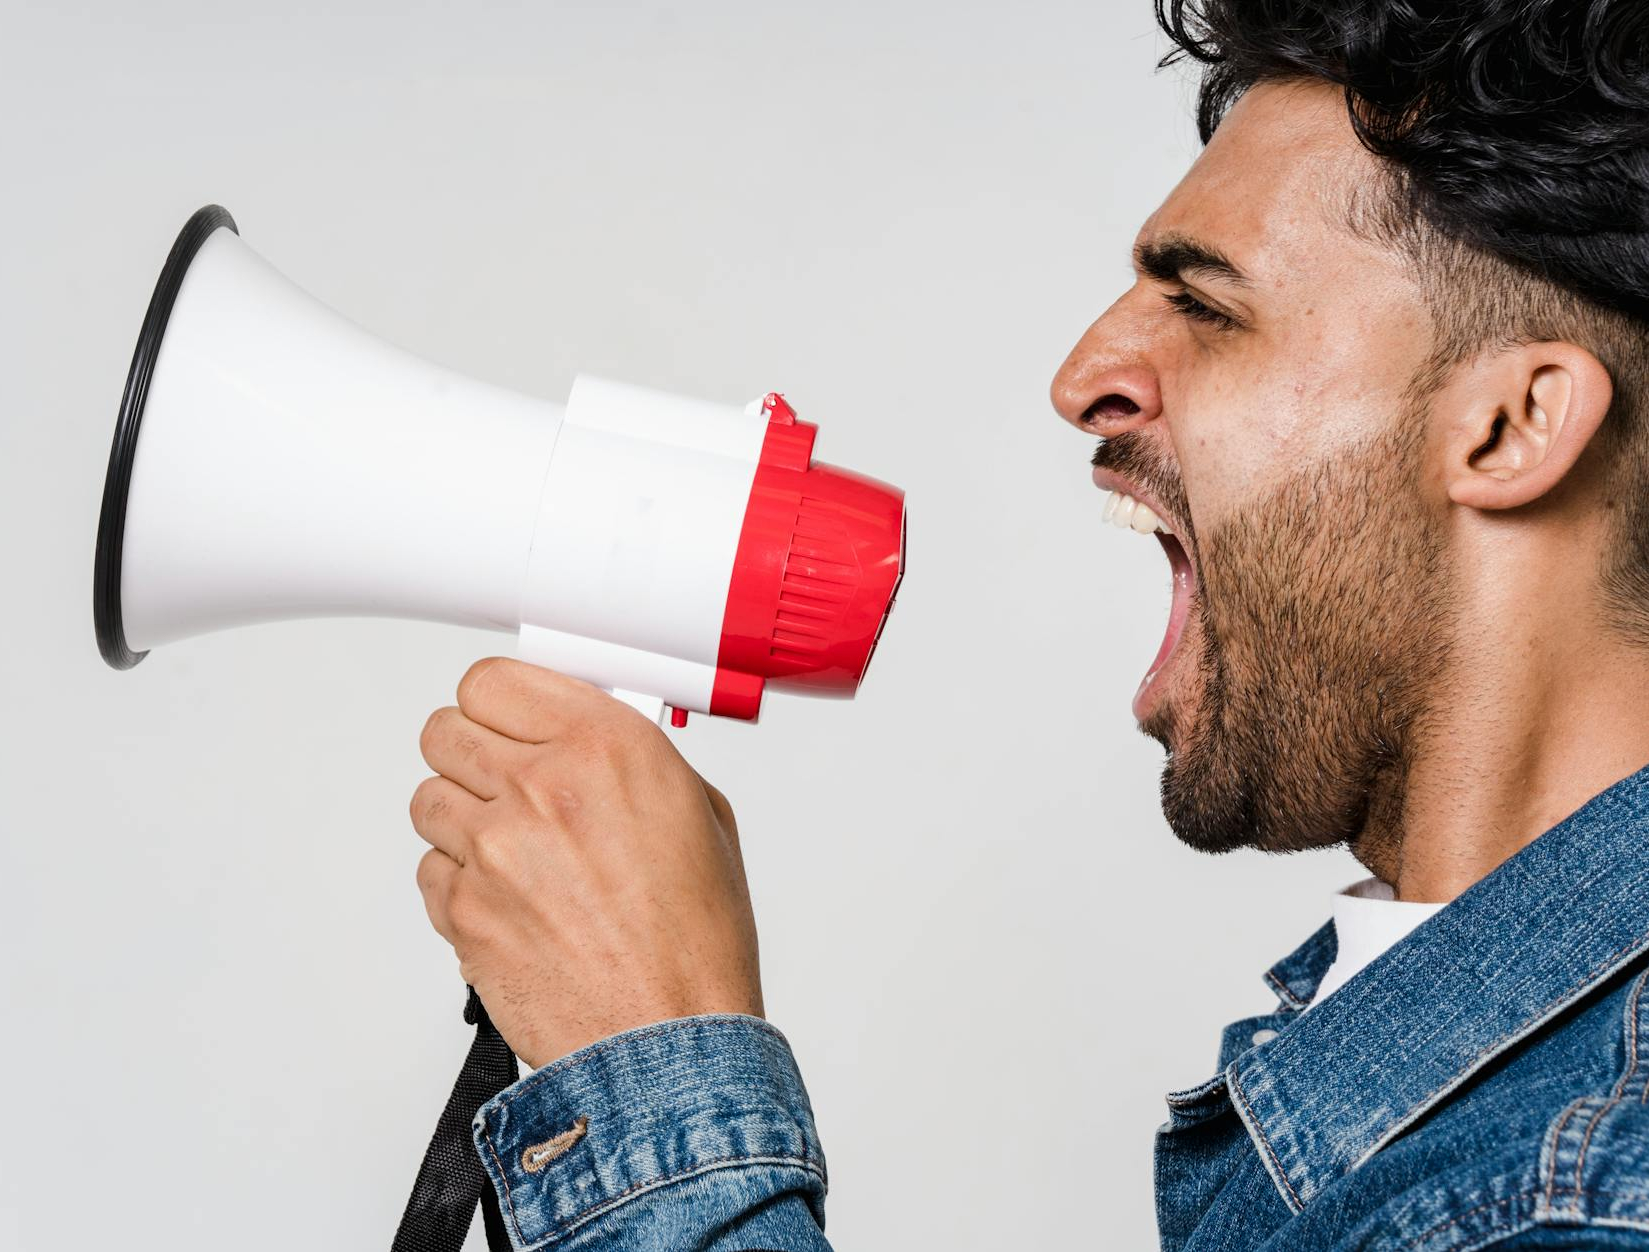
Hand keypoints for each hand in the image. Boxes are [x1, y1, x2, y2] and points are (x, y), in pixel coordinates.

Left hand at [411, 658, 762, 1067]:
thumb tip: (592, 741)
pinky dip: (459, 883)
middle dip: (474, 754)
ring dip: (462, 819)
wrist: (669, 1039)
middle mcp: (541, 787)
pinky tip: (511, 901)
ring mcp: (492, 850)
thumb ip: (636, 760)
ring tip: (513, 853)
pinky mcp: (462, 910)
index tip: (511, 719)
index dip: (501, 703)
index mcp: (607, 747)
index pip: (494, 680)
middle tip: (506, 782)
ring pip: (428, 798)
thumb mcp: (700, 815)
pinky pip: (429, 870)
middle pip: (445, 730)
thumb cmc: (695, 943)